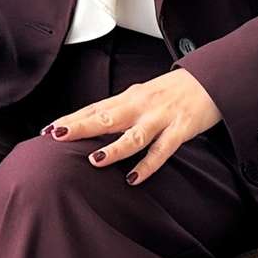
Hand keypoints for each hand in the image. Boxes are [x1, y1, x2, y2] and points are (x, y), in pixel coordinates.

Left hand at [42, 68, 221, 185]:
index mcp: (129, 98)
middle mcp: (141, 106)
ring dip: (115, 148)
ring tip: (95, 159)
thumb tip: (91, 125)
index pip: (94, 109)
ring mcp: (161, 117)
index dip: (71, 119)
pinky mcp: (181, 129)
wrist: (210, 80)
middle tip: (57, 137)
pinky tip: (134, 178)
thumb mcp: (142, 97)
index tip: (47, 130)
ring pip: (134, 134)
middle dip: (81, 127)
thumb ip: (120, 111)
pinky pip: (163, 149)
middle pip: (106, 117)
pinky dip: (148, 164)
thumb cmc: (173, 91)